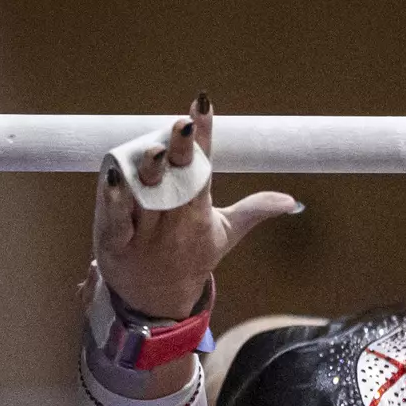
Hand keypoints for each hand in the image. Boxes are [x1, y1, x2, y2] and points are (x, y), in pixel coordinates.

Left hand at [93, 92, 300, 318]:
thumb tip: (292, 201)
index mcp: (198, 211)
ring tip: (152, 149)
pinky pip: (117, 221)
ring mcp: (145, 233)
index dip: (204, 135)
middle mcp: (173, 220)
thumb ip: (254, 210)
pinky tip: (113, 176)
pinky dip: (114, 201)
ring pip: (147, 198)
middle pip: (176, 181)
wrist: (157, 302)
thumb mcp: (224, 234)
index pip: (202, 167)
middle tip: (181, 126)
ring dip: (149, 174)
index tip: (202, 103)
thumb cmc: (190, 257)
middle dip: (179, 153)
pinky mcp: (115, 243)